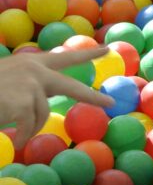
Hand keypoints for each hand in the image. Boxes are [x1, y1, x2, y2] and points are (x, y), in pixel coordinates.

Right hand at [0, 48, 115, 148]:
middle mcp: (34, 70)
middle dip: (92, 96)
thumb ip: (28, 85)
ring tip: (10, 125)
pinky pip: (29, 126)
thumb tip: (42, 100)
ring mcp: (30, 85)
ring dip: (27, 125)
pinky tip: (11, 135)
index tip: (106, 49)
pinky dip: (20, 135)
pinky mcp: (23, 102)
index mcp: (31, 63)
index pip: (64, 57)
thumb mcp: (9, 80)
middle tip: (111, 103)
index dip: (86, 55)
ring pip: (42, 114)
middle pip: (71, 87)